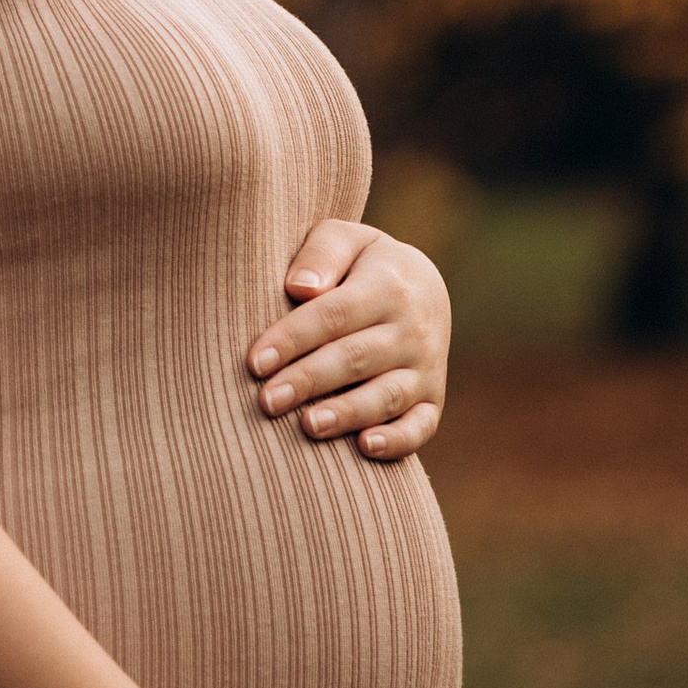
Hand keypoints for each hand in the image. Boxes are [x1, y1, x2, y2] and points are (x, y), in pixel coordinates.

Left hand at [248, 218, 450, 459]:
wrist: (423, 286)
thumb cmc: (362, 264)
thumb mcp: (346, 239)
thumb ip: (322, 253)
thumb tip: (299, 289)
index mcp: (388, 286)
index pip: (333, 315)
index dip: (292, 339)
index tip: (255, 362)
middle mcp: (413, 329)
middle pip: (355, 358)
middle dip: (308, 381)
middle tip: (267, 401)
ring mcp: (426, 368)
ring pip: (386, 396)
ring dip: (347, 413)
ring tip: (309, 426)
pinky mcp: (432, 399)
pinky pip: (421, 426)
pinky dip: (398, 441)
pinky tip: (365, 448)